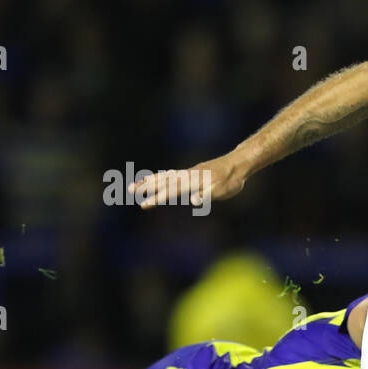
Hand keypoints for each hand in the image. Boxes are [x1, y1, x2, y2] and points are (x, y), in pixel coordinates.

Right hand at [130, 152, 248, 208]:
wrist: (238, 164)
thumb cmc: (231, 181)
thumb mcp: (223, 191)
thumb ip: (207, 195)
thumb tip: (193, 200)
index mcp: (193, 182)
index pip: (172, 191)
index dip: (158, 198)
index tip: (144, 204)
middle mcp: (187, 176)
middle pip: (163, 182)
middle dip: (146, 187)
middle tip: (129, 190)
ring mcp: (188, 173)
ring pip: (164, 177)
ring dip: (149, 181)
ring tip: (134, 185)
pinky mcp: (191, 172)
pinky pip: (170, 174)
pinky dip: (159, 176)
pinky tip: (153, 178)